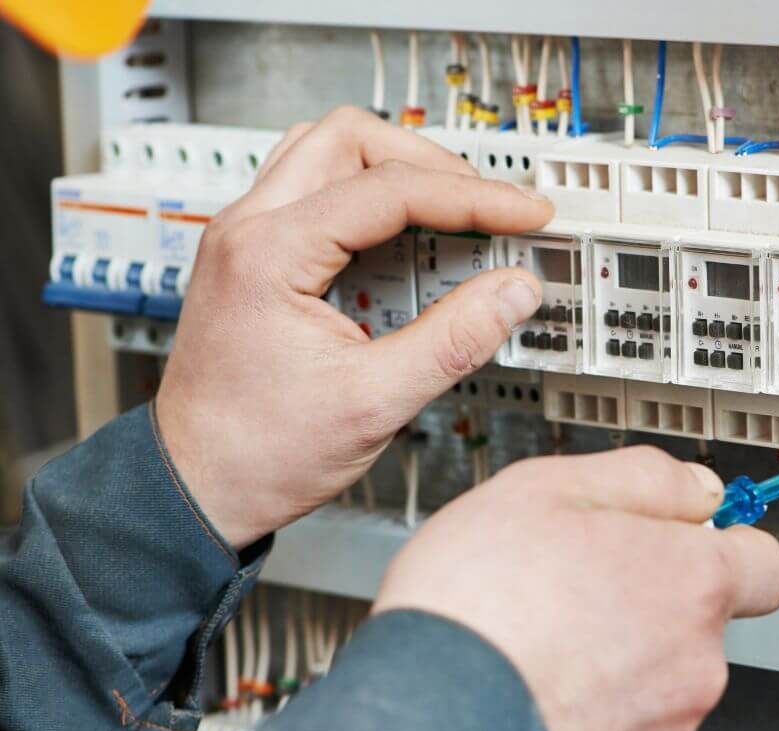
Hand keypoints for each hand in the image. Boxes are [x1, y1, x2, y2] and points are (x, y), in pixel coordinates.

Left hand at [155, 107, 553, 548]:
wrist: (198, 486)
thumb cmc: (258, 453)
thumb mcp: (376, 402)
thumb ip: (454, 339)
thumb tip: (513, 292)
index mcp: (269, 254)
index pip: (390, 189)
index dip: (472, 197)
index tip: (524, 214)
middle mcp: (247, 229)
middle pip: (351, 139)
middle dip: (431, 165)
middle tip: (487, 207)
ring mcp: (246, 238)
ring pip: (329, 154)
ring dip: (397, 175)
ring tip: (453, 219)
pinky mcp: (256, 257)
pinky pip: (318, 195)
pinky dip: (371, 205)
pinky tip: (408, 249)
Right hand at [373, 446, 778, 730]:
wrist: (424, 726)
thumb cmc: (476, 607)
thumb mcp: (549, 488)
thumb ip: (642, 479)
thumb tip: (695, 489)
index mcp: (690, 584)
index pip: (765, 565)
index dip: (728, 547)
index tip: (694, 542)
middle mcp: (694, 665)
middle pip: (698, 625)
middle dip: (648, 605)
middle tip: (573, 588)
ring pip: (657, 685)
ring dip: (614, 664)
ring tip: (538, 646)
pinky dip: (585, 722)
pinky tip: (530, 698)